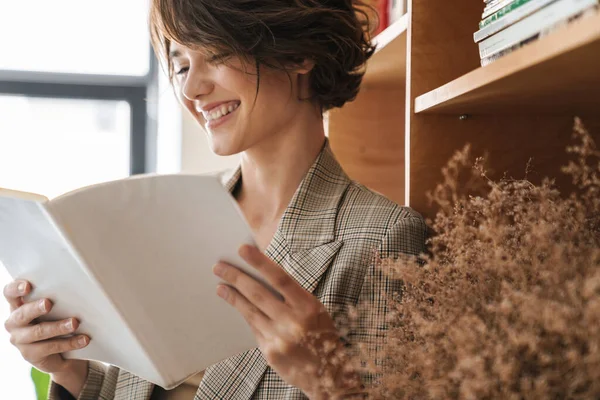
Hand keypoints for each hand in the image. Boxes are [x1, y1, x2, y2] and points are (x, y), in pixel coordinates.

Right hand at [3, 280, 89, 396]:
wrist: (58, 354)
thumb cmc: (54, 322)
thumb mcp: (53, 309)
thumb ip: (55, 300)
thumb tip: (76, 289)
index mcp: (18, 306)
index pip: (10, 293)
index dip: (15, 288)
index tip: (27, 286)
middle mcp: (15, 323)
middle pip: (22, 314)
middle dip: (35, 308)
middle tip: (48, 303)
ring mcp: (20, 340)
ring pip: (38, 332)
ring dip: (58, 327)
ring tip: (74, 323)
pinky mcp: (30, 355)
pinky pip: (51, 347)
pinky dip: (69, 342)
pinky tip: (83, 339)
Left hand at [213, 245, 361, 398]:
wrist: (328, 373)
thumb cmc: (321, 335)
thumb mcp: (315, 310)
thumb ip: (292, 295)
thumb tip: (263, 274)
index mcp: (308, 306)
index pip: (280, 278)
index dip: (260, 262)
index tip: (242, 249)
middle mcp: (294, 321)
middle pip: (258, 293)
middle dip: (236, 277)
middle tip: (219, 266)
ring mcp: (280, 338)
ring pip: (250, 311)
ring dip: (233, 296)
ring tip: (221, 286)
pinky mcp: (270, 352)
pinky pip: (254, 329)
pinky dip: (245, 315)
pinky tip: (237, 306)